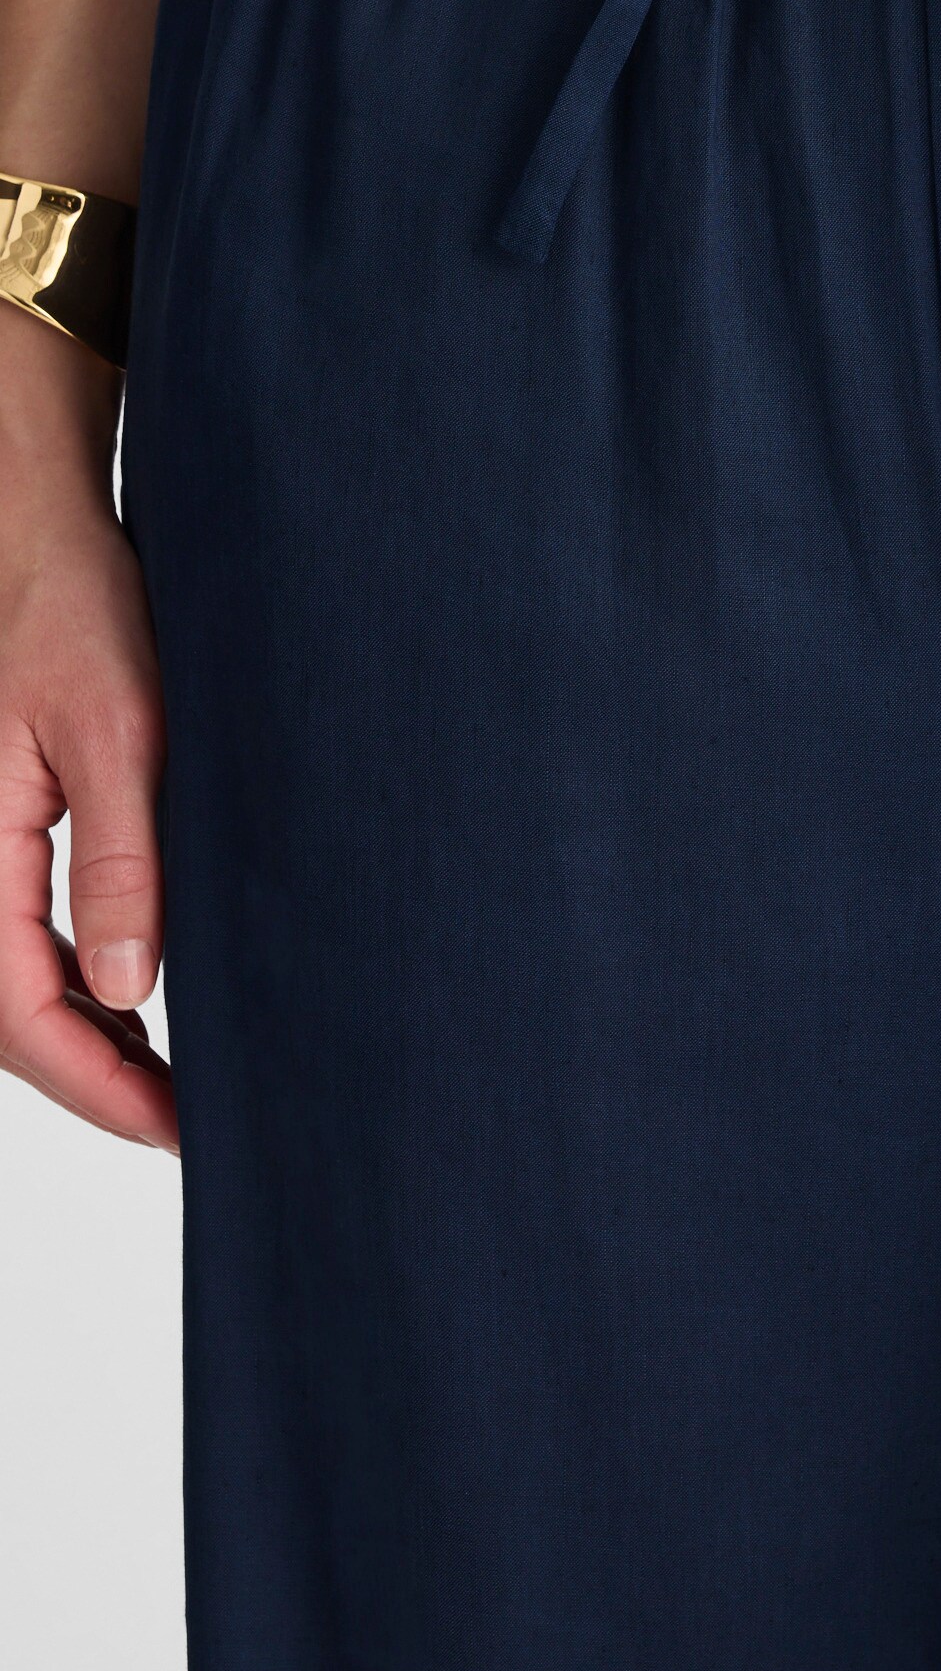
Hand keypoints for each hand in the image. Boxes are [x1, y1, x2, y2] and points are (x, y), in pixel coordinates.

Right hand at [0, 308, 174, 1149]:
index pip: (22, 1012)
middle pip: (13, 1017)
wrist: (47, 543)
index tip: (176, 1127)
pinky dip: (80, 988)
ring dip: (89, 1042)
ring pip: (19, 986)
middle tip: (192, 1123)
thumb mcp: (117, 732)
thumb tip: (128, 991)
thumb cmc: (78, 615)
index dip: (99, 1084)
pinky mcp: (7, 834)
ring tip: (177, 1081)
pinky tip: (138, 1005)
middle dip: (97, 1081)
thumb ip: (121, 863)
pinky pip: (26, 939)